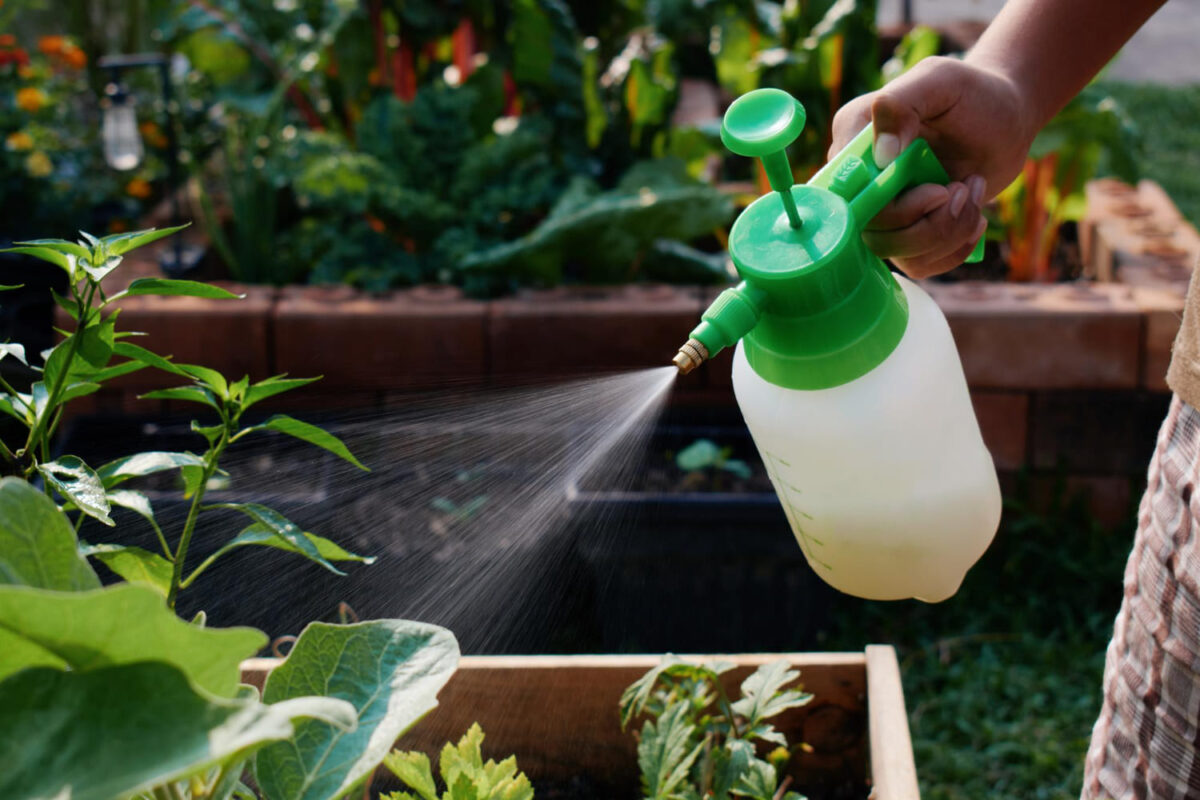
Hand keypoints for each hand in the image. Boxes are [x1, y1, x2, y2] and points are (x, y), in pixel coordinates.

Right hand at [829, 56, 1034, 277]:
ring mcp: (884, 211)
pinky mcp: (909, 233)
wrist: (1006, 120)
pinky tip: (974, 218)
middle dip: (926, 220)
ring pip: (895, 252)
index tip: (936, 187)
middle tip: (959, 189)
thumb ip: (901, 104)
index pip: (845, 192)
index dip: (886, 203)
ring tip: (970, 194)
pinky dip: (954, 249)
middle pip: (870, 231)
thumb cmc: (972, 94)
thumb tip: (882, 154)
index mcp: (853, 138)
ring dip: (946, 232)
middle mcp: (860, 180)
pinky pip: (918, 265)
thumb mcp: (940, 82)